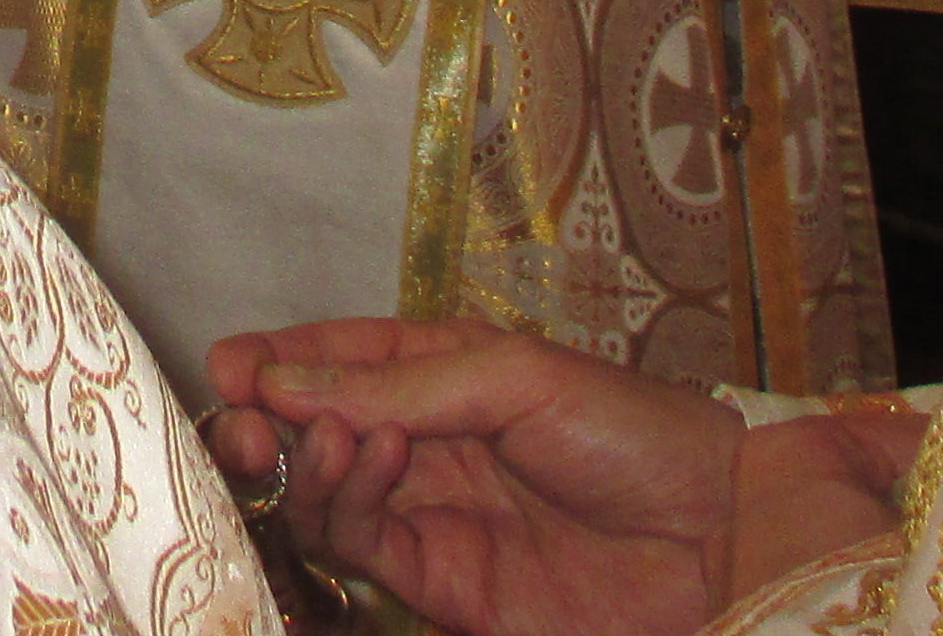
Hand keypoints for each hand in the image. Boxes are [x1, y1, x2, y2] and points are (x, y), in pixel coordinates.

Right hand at [194, 315, 896, 635]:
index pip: (333, 360)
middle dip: (265, 424)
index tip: (225, 365)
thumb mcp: (512, 376)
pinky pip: (360, 546)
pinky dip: (347, 507)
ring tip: (327, 437)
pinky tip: (372, 465)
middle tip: (241, 422)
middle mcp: (420, 441)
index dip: (274, 361)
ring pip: (324, 494)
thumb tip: (282, 385)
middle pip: (311, 433)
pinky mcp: (439, 583)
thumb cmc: (630, 431)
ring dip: (308, 463)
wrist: (717, 538)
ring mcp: (427, 514)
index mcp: (439, 371)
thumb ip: (397, 387)